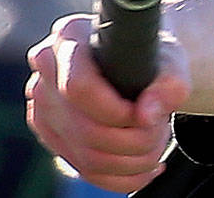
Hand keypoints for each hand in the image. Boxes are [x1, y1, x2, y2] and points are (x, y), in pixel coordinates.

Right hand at [25, 14, 189, 193]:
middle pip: (84, 129)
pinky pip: (84, 170)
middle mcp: (47, 68)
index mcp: (70, 36)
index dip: (115, 111)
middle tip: (160, 132)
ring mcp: (43, 103)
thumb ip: (168, 84)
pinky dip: (121, 177)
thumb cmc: (151, 54)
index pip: (78, 87)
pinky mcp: (49, 132)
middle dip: (132, 142)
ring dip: (131, 162)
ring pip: (85, 157)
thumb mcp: (171, 60)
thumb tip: (146, 116)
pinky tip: (146, 166)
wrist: (138, 60)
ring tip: (156, 144)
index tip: (145, 113)